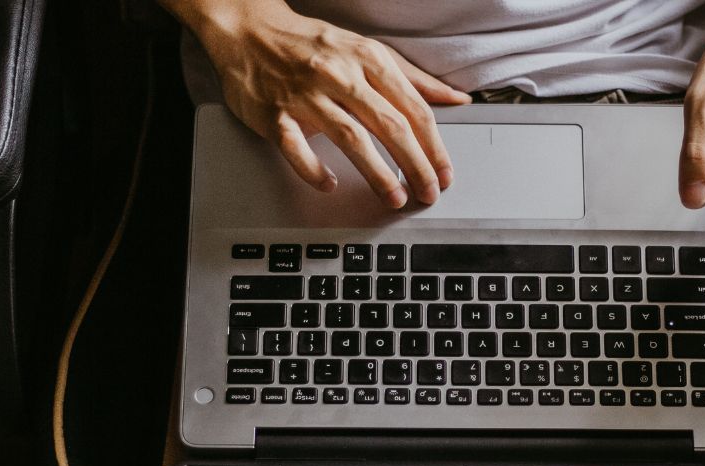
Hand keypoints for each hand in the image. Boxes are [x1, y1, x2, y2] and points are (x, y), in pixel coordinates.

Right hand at [163, 0, 470, 206]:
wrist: (248, 29)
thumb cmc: (313, 45)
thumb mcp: (367, 51)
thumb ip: (413, 79)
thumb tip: (456, 98)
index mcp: (367, 58)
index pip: (413, 108)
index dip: (434, 146)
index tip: (444, 173)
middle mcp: (339, 74)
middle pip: (389, 125)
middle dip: (416, 165)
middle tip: (429, 193)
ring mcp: (305, 95)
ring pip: (351, 137)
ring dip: (378, 173)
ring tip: (395, 197)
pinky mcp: (274, 114)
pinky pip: (296, 147)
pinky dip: (313, 169)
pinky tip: (330, 184)